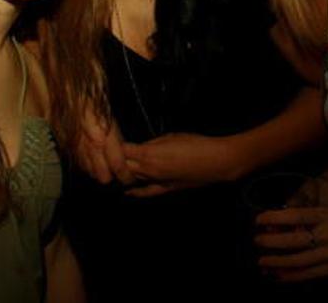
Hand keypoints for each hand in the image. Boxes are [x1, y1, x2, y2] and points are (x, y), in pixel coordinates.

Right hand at [73, 105, 133, 184]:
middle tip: (118, 172)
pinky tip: (92, 158)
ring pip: (90, 173)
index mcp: (104, 139)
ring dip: (99, 172)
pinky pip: (80, 165)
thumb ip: (116, 141)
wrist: (70, 96)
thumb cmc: (94, 104)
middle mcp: (90, 148)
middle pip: (103, 177)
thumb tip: (123, 155)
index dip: (126, 175)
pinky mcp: (68, 149)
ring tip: (105, 165)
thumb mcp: (111, 120)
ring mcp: (77, 149)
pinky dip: (88, 165)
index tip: (131, 177)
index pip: (118, 167)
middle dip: (112, 177)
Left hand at [122, 132, 236, 196]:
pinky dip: (134, 191)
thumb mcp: (170, 136)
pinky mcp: (165, 189)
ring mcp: (155, 181)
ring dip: (125, 173)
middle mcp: (148, 169)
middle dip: (116, 160)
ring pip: (132, 178)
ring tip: (116, 169)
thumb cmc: (196, 144)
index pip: (122, 151)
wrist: (215, 162)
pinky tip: (126, 191)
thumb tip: (140, 146)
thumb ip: (151, 143)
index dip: (115, 146)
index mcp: (148, 153)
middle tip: (111, 155)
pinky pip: (145, 192)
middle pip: (123, 166)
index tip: (111, 142)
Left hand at [254, 207, 327, 279]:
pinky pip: (312, 274)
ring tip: (262, 262)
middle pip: (295, 240)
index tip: (258, 219)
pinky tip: (280, 277)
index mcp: (327, 215)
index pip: (296, 215)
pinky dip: (294, 276)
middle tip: (256, 241)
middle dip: (272, 242)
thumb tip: (286, 225)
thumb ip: (313, 219)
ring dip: (278, 262)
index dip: (275, 218)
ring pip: (300, 260)